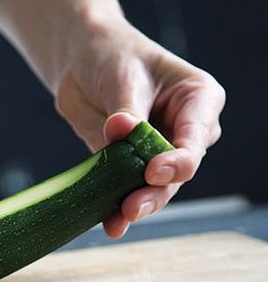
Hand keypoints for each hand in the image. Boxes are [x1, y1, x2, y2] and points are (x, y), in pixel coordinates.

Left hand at [55, 18, 224, 236]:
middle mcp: (185, 131)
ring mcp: (158, 152)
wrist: (81, 62)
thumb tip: (120, 130)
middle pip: (178, 171)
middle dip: (156, 192)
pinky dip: (116, 207)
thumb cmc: (114, 57)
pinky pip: (126, 189)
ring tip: (118, 219)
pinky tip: (110, 224)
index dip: (178, 160)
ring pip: (155, 187)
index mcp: (199, 100)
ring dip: (137, 205)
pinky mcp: (128, 166)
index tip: (154, 171)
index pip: (195, 138)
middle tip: (132, 207)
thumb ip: (126, 110)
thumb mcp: (123, 77)